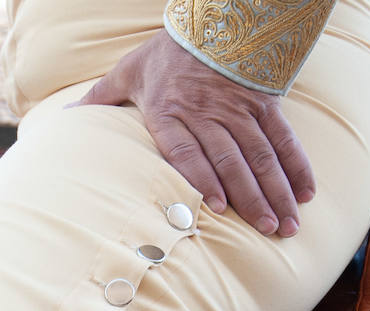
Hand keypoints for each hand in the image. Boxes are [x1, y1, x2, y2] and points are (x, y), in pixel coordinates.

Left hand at [69, 30, 314, 235]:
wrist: (210, 16)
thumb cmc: (166, 52)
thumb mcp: (128, 71)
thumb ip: (100, 99)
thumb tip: (63, 118)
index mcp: (171, 113)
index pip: (188, 151)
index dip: (205, 179)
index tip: (220, 207)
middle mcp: (207, 115)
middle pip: (232, 162)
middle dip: (252, 198)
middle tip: (267, 231)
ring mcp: (238, 110)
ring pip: (261, 155)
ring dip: (276, 191)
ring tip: (286, 224)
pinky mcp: (264, 104)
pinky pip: (284, 138)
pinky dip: (297, 165)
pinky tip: (306, 192)